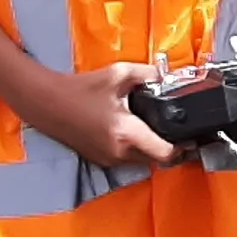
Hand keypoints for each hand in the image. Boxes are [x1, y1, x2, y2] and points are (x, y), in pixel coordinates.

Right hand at [24, 60, 178, 167]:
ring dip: (152, 151)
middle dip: (169, 149)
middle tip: (176, 133)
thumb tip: (165, 76)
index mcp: (127, 133)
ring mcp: (108, 159)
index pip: (166, 153)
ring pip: (142, 162)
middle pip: (157, 161)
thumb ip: (148, 74)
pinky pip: (126, 160)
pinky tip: (134, 133)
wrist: (46, 102)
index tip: (189, 138)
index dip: (182, 148)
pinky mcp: (100, 159)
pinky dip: (135, 150)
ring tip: (156, 131)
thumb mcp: (118, 74)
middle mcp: (119, 152)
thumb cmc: (80, 89)